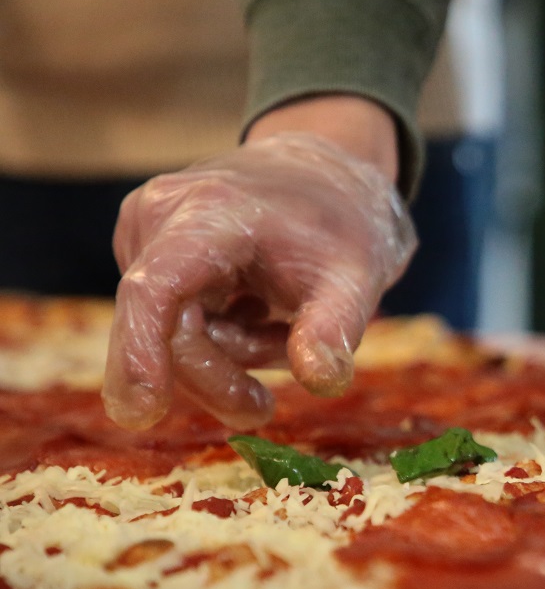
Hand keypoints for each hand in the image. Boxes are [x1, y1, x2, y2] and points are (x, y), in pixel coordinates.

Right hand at [103, 97, 413, 430]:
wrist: (327, 176)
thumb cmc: (343, 227)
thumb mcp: (357, 280)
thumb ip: (334, 330)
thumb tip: (322, 381)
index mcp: (209, 213)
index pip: (155, 289)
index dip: (142, 351)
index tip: (143, 412)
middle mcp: (158, 216)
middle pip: (164, 329)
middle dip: (216, 377)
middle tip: (262, 410)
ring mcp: (145, 234)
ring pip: (169, 333)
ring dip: (231, 353)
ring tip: (284, 327)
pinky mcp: (146, 253)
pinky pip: (172, 323)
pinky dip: (221, 336)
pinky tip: (260, 313)